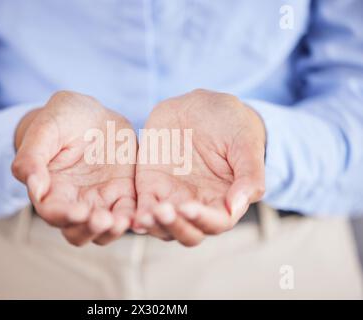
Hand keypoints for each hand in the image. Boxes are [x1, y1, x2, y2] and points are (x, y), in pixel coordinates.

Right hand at [12, 91, 136, 245]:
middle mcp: (74, 201)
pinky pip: (130, 213)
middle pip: (78, 232)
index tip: (79, 212)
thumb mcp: (45, 129)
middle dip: (89, 230)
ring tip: (123, 221)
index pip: (53, 213)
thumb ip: (32, 157)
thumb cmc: (63, 118)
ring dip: (113, 231)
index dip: (64, 217)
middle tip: (103, 219)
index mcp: (51, 189)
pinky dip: (136, 217)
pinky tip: (144, 213)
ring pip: (104, 231)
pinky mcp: (124, 194)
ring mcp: (100, 200)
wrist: (95, 114)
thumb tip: (33, 187)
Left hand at [133, 89, 265, 245]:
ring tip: (145, 216)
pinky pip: (143, 205)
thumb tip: (237, 207)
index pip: (216, 222)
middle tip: (164, 211)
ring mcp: (173, 196)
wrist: (202, 105)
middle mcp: (198, 204)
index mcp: (224, 199)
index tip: (189, 207)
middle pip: (187, 232)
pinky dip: (138, 214)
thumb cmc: (232, 124)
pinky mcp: (151, 184)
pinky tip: (132, 216)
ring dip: (154, 226)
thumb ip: (248, 176)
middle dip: (176, 227)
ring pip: (163, 225)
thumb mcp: (246, 143)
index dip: (203, 220)